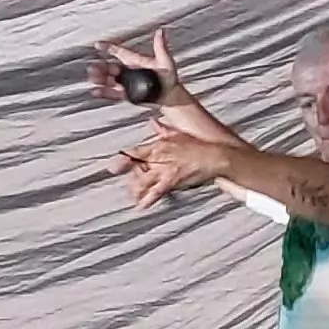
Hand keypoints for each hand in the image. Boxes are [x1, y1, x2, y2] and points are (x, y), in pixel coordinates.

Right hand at [86, 26, 181, 110]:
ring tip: (92, 79)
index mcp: (135, 61)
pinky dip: (104, 92)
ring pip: (109, 80)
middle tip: (92, 67)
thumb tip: (161, 30)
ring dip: (100, 78)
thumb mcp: (165, 61)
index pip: (120, 52)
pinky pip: (112, 93)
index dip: (109, 48)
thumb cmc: (169, 77)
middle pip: (111, 67)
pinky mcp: (126, 94)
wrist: (169, 96)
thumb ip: (160, 46)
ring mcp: (126, 83)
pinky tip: (95, 92)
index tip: (97, 44)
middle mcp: (128, 71)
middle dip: (101, 67)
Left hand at [116, 128, 237, 207]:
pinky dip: (148, 200)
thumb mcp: (178, 133)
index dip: (123, 160)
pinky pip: (157, 191)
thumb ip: (162, 129)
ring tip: (133, 197)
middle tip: (128, 186)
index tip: (113, 166)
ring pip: (143, 181)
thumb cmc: (198, 145)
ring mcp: (165, 169)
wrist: (216, 156)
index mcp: (158, 145)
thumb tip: (151, 121)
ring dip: (136, 190)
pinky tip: (141, 206)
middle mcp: (159, 157)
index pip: (135, 153)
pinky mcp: (173, 180)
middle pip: (136, 169)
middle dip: (129, 179)